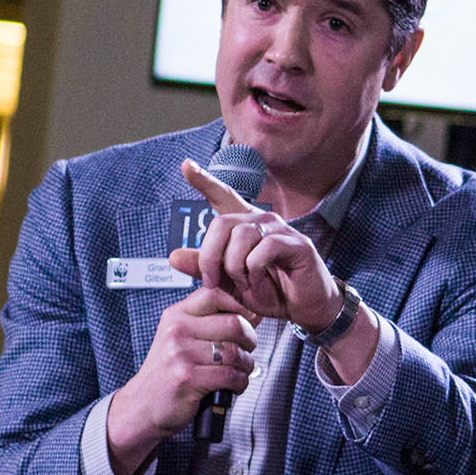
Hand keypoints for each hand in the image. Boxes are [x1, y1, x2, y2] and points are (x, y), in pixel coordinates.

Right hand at [103, 284, 257, 474]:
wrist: (143, 405)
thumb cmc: (168, 373)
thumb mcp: (180, 339)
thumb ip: (210, 324)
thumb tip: (253, 314)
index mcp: (176, 316)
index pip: (215, 294)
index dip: (241, 305)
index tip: (250, 319)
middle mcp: (177, 331)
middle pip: (234, 324)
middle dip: (250, 340)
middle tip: (247, 350)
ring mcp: (181, 354)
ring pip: (235, 353)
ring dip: (246, 366)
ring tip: (239, 372)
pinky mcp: (188, 378)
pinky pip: (231, 376)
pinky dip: (240, 383)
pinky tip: (233, 386)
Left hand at [170, 160, 342, 330]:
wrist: (303, 309)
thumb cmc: (269, 292)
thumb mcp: (229, 283)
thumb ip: (204, 268)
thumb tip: (172, 256)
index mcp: (243, 226)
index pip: (222, 196)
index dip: (203, 180)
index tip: (185, 165)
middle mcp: (261, 221)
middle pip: (221, 223)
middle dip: (210, 256)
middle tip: (212, 281)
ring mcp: (280, 229)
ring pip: (241, 236)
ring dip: (234, 266)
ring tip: (243, 284)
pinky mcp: (296, 243)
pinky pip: (264, 248)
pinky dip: (253, 269)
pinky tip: (258, 281)